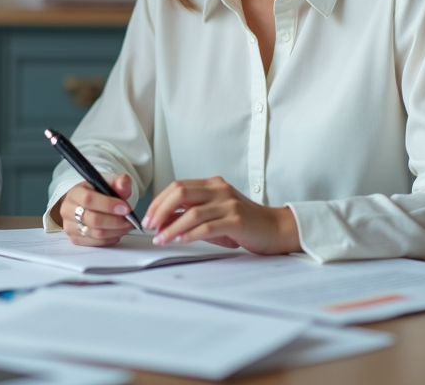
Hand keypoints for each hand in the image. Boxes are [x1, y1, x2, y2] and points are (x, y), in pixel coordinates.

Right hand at [56, 175, 135, 246]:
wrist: (85, 204)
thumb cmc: (97, 193)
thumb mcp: (107, 183)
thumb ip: (118, 182)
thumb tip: (124, 183)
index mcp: (75, 193)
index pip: (88, 199)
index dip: (108, 205)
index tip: (126, 208)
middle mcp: (68, 210)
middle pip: (93, 220)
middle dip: (116, 221)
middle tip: (130, 220)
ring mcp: (70, 227)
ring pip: (97, 234)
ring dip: (116, 231)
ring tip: (127, 226)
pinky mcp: (75, 239)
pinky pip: (97, 243)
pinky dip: (111, 238)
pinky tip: (117, 231)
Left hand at [143, 177, 300, 254]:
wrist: (276, 229)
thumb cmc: (244, 223)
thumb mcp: (214, 214)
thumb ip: (190, 215)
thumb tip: (161, 221)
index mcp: (212, 184)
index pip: (178, 186)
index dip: (159, 201)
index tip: (148, 216)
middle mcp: (220, 190)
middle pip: (181, 193)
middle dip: (160, 210)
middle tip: (149, 226)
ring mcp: (229, 204)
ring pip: (192, 213)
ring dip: (172, 227)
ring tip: (161, 239)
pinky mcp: (237, 220)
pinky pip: (208, 227)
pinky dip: (190, 234)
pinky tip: (180, 240)